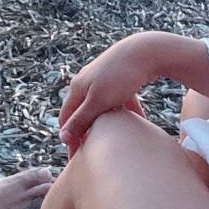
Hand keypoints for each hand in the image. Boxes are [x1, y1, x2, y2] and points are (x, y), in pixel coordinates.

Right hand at [57, 34, 159, 153]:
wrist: (146, 51)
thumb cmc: (120, 76)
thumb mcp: (99, 101)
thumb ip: (81, 120)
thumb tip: (62, 137)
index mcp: (77, 87)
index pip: (66, 117)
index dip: (70, 137)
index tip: (78, 157)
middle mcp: (86, 82)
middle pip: (83, 112)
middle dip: (89, 131)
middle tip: (98, 150)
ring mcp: (103, 79)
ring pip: (102, 107)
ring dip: (108, 122)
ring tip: (117, 137)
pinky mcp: (119, 78)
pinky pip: (118, 100)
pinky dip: (125, 111)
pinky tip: (138, 120)